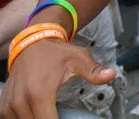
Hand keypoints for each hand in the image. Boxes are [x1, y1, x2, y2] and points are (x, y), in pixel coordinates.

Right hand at [0, 38, 115, 118]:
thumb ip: (94, 71)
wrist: (33, 43)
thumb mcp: (79, 58)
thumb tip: (111, 75)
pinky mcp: (4, 105)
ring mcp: (9, 104)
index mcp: (39, 93)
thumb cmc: (56, 53)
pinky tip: (35, 114)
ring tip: (49, 113)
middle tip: (59, 115)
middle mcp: (21, 101)